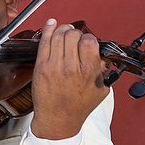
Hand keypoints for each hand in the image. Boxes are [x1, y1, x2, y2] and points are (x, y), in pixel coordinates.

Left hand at [30, 19, 109, 139]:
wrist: (58, 120)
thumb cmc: (78, 106)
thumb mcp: (100, 90)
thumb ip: (103, 71)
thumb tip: (102, 55)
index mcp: (89, 71)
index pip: (90, 41)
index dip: (88, 38)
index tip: (85, 41)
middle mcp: (72, 67)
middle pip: (73, 36)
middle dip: (74, 33)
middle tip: (73, 36)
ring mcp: (54, 66)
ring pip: (58, 36)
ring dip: (62, 29)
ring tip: (63, 30)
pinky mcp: (41, 68)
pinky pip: (44, 43)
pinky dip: (48, 30)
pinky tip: (51, 24)